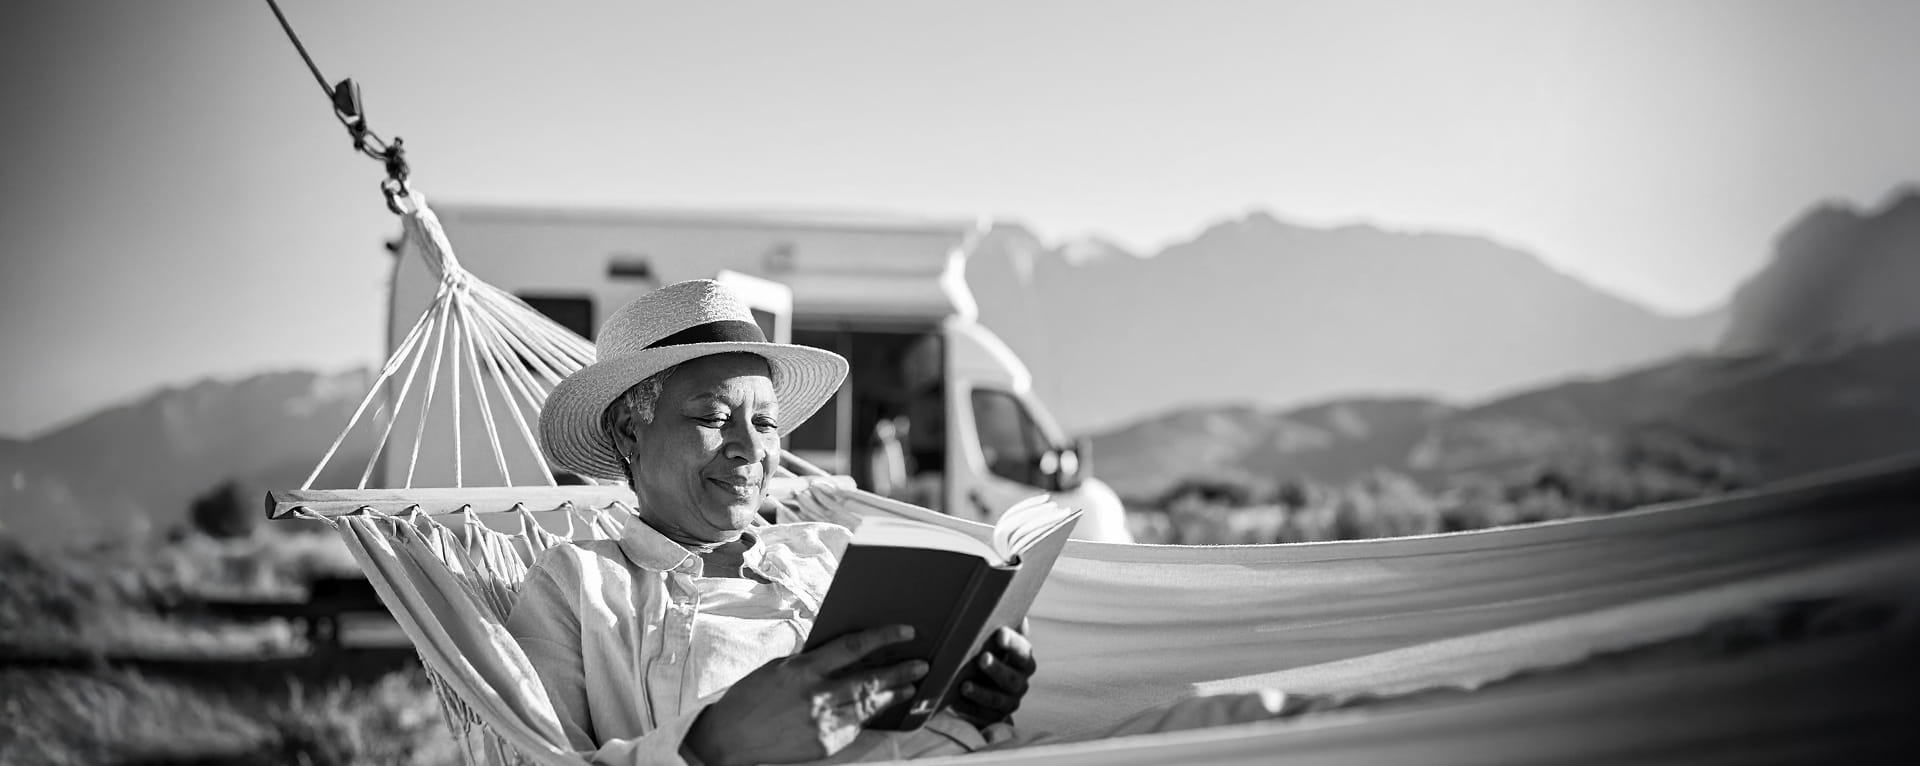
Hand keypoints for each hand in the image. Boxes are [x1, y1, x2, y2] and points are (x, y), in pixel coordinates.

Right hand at [684, 624, 925, 765]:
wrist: (729, 739)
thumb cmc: (752, 697)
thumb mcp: (780, 667)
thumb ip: (812, 661)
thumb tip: (846, 652)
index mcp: (803, 669)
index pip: (854, 647)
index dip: (884, 637)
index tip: (906, 631)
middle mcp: (817, 696)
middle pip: (870, 680)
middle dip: (900, 671)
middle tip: (921, 664)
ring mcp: (822, 723)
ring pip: (869, 705)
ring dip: (892, 694)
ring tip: (909, 687)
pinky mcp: (825, 745)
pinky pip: (855, 727)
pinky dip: (868, 716)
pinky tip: (878, 708)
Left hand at [951, 625, 1034, 726]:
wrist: (985, 687)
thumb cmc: (991, 655)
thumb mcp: (998, 642)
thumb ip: (1007, 629)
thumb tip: (1020, 617)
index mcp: (1023, 661)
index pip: (1022, 652)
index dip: (1012, 643)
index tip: (999, 633)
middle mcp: (1020, 682)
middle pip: (1012, 678)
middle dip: (997, 669)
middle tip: (981, 658)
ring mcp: (1009, 702)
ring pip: (997, 699)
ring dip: (981, 692)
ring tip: (964, 685)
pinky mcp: (994, 717)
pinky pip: (982, 715)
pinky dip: (968, 707)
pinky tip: (955, 700)